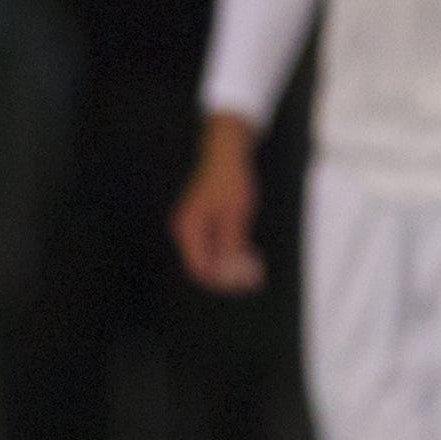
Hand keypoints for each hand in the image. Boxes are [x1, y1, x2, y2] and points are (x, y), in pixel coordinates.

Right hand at [171, 113, 265, 292]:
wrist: (227, 155)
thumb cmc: (231, 181)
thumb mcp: (236, 215)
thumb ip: (231, 244)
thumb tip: (231, 272)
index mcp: (188, 229)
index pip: (199, 268)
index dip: (220, 281)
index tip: (244, 284)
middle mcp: (185, 231)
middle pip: (202, 267)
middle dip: (227, 276)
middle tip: (254, 279)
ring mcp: (192, 229)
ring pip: (209, 259)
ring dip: (230, 267)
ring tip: (256, 268)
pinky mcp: (202, 226)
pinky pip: (212, 248)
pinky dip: (229, 254)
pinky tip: (248, 254)